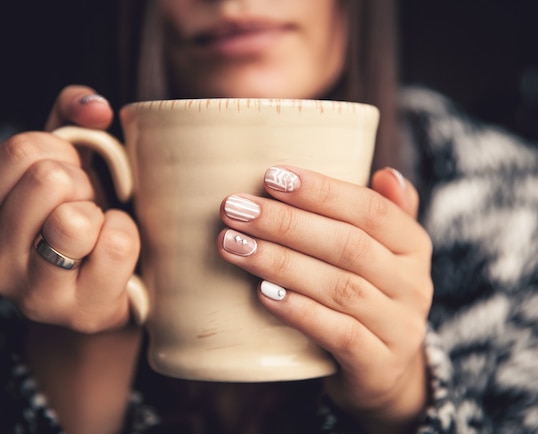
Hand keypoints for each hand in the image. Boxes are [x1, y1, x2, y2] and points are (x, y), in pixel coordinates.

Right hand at [0, 85, 140, 332]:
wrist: (101, 291)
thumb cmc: (81, 218)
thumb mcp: (66, 166)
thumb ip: (71, 120)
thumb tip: (94, 106)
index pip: (19, 151)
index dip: (59, 150)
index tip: (68, 172)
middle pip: (47, 180)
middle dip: (81, 182)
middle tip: (86, 205)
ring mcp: (32, 293)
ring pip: (73, 219)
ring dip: (99, 212)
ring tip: (97, 229)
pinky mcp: (80, 311)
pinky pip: (117, 243)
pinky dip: (128, 234)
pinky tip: (115, 252)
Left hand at [218, 166, 431, 432]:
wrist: (384, 371)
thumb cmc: (367, 295)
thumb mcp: (379, 253)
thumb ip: (377, 214)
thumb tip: (385, 172)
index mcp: (412, 246)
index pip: (371, 210)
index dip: (321, 191)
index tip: (271, 176)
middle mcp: (412, 284)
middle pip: (349, 246)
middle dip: (286, 224)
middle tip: (235, 209)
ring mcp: (399, 328)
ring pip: (339, 288)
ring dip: (281, 263)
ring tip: (234, 246)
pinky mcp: (378, 365)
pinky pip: (340, 334)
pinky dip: (300, 311)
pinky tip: (263, 294)